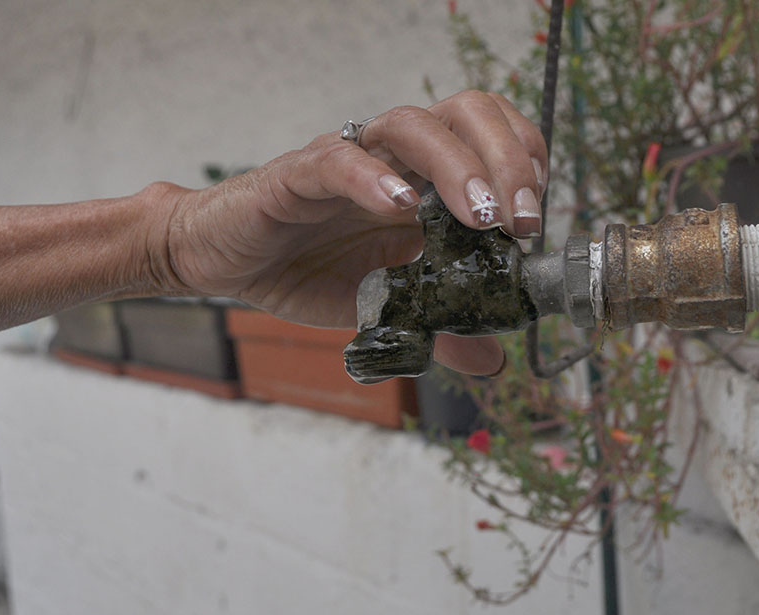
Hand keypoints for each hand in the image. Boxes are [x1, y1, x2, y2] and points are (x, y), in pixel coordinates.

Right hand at [152, 90, 547, 375]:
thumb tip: (492, 358)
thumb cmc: (303, 269)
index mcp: (422, 179)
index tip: (534, 219)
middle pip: (464, 113)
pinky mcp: (296, 176)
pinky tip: (400, 207)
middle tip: (520, 222)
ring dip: (457, 166)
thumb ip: (438, 325)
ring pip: (410, 124)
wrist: (224, 264)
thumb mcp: (383, 307)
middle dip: (507, 160)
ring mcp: (347, 160)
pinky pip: (338, 160)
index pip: (491, 136)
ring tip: (480, 217)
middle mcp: (392, 158)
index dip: (524, 162)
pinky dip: (374, 179)